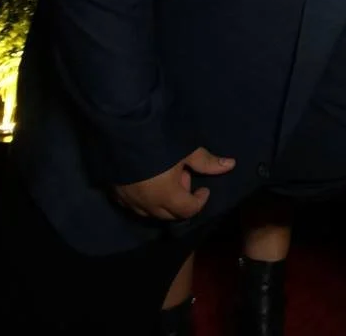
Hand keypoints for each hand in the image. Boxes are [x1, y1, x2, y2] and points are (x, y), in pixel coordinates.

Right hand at [111, 146, 233, 220]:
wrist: (122, 130)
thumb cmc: (160, 139)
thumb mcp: (187, 150)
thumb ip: (207, 162)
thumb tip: (231, 165)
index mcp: (166, 196)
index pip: (188, 210)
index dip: (200, 201)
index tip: (204, 188)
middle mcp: (146, 204)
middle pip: (169, 215)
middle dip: (182, 202)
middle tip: (184, 178)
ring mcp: (128, 200)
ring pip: (150, 213)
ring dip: (163, 203)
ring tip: (166, 178)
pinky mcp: (114, 193)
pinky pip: (133, 205)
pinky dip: (144, 200)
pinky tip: (147, 183)